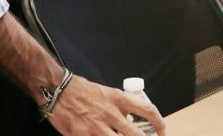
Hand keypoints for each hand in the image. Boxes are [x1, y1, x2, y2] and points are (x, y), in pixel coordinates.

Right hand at [49, 76, 165, 134]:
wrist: (58, 91)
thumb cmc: (82, 91)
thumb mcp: (106, 93)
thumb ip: (120, 107)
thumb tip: (131, 122)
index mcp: (118, 99)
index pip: (146, 109)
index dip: (159, 122)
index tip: (163, 131)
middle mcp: (111, 114)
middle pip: (137, 135)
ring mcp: (98, 128)